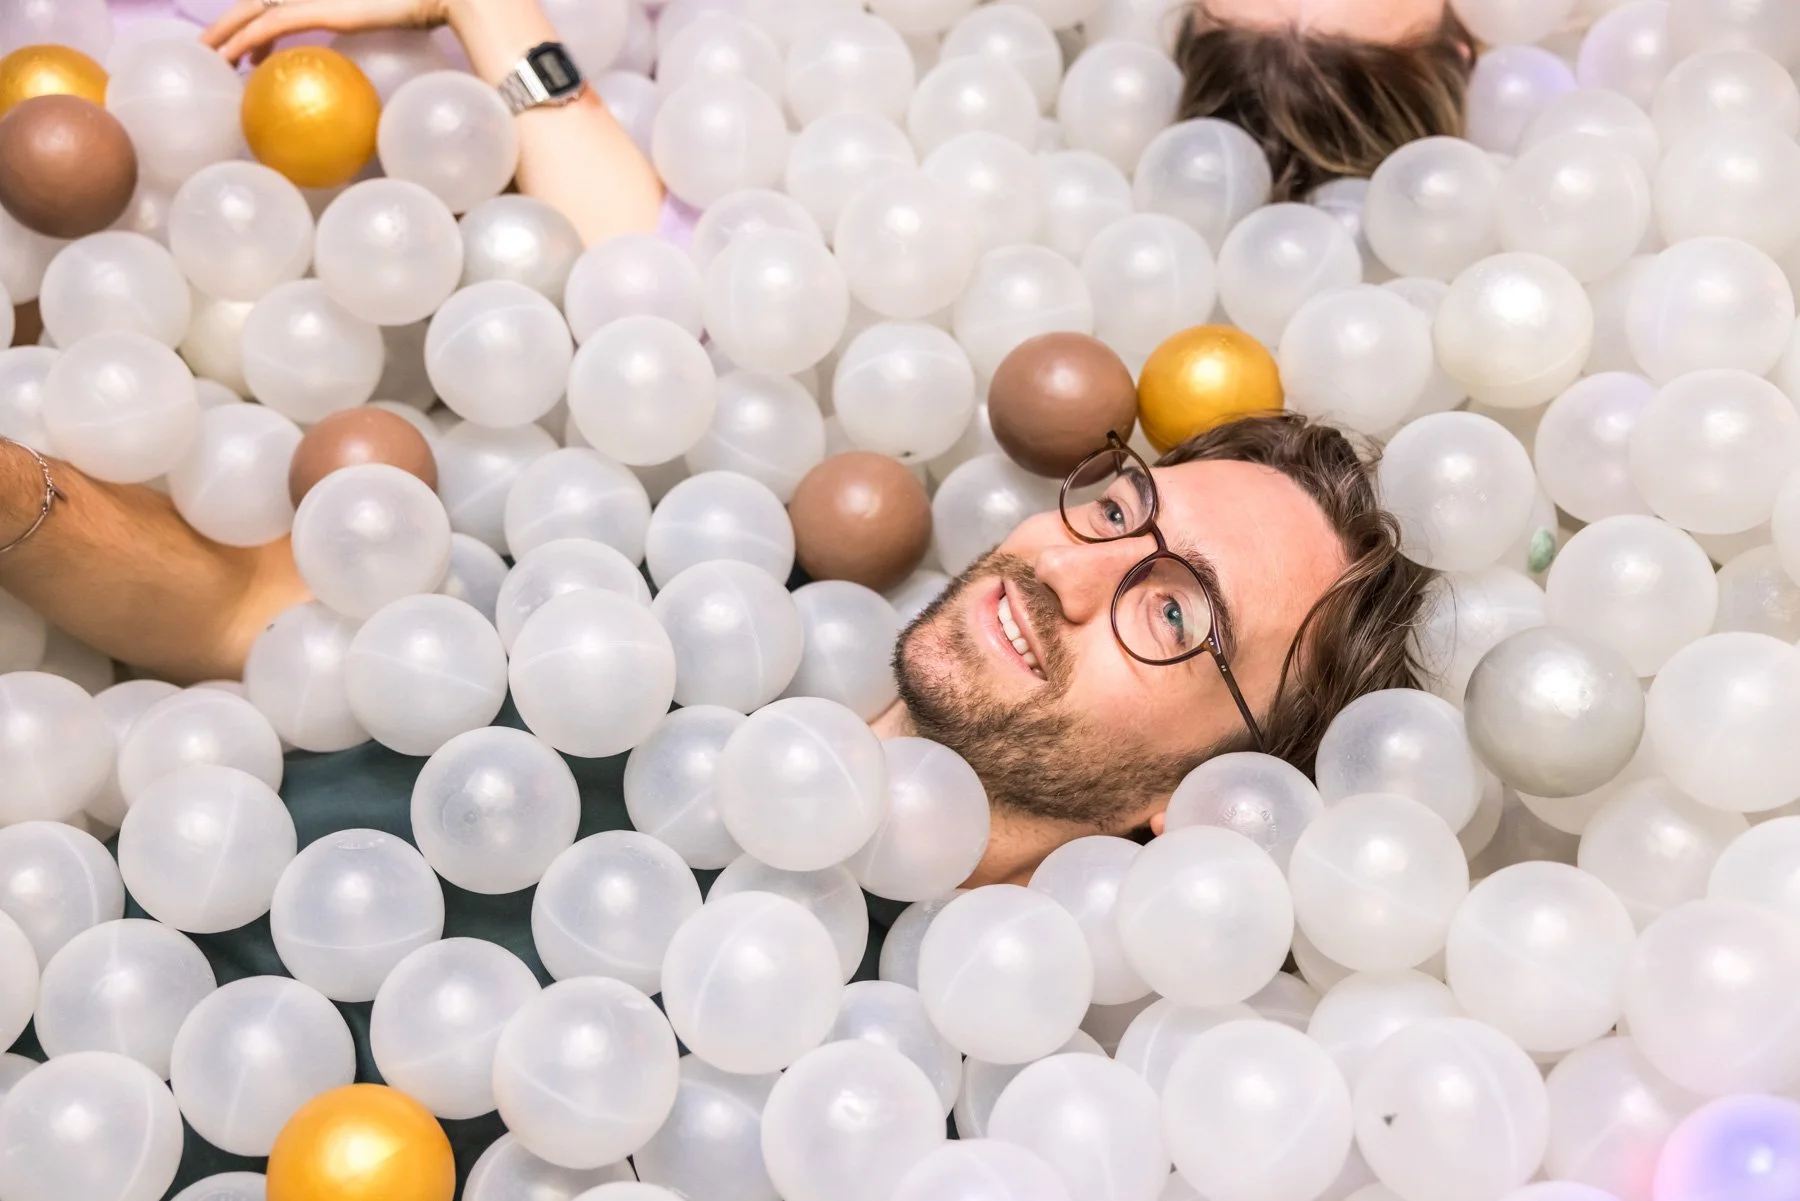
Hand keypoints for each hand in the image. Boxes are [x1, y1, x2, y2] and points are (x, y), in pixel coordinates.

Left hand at [202, 0, 453, 64]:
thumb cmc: (421, 11)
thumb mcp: (386, 25)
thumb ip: (366, 32)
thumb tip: (367, 79)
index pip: (277, 7)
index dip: (255, 26)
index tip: (248, 55)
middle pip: (253, 6)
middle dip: (225, 27)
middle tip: (208, 52)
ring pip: (251, 12)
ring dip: (224, 34)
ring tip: (208, 57)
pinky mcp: (316, 8)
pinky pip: (269, 25)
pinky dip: (245, 39)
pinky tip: (230, 58)